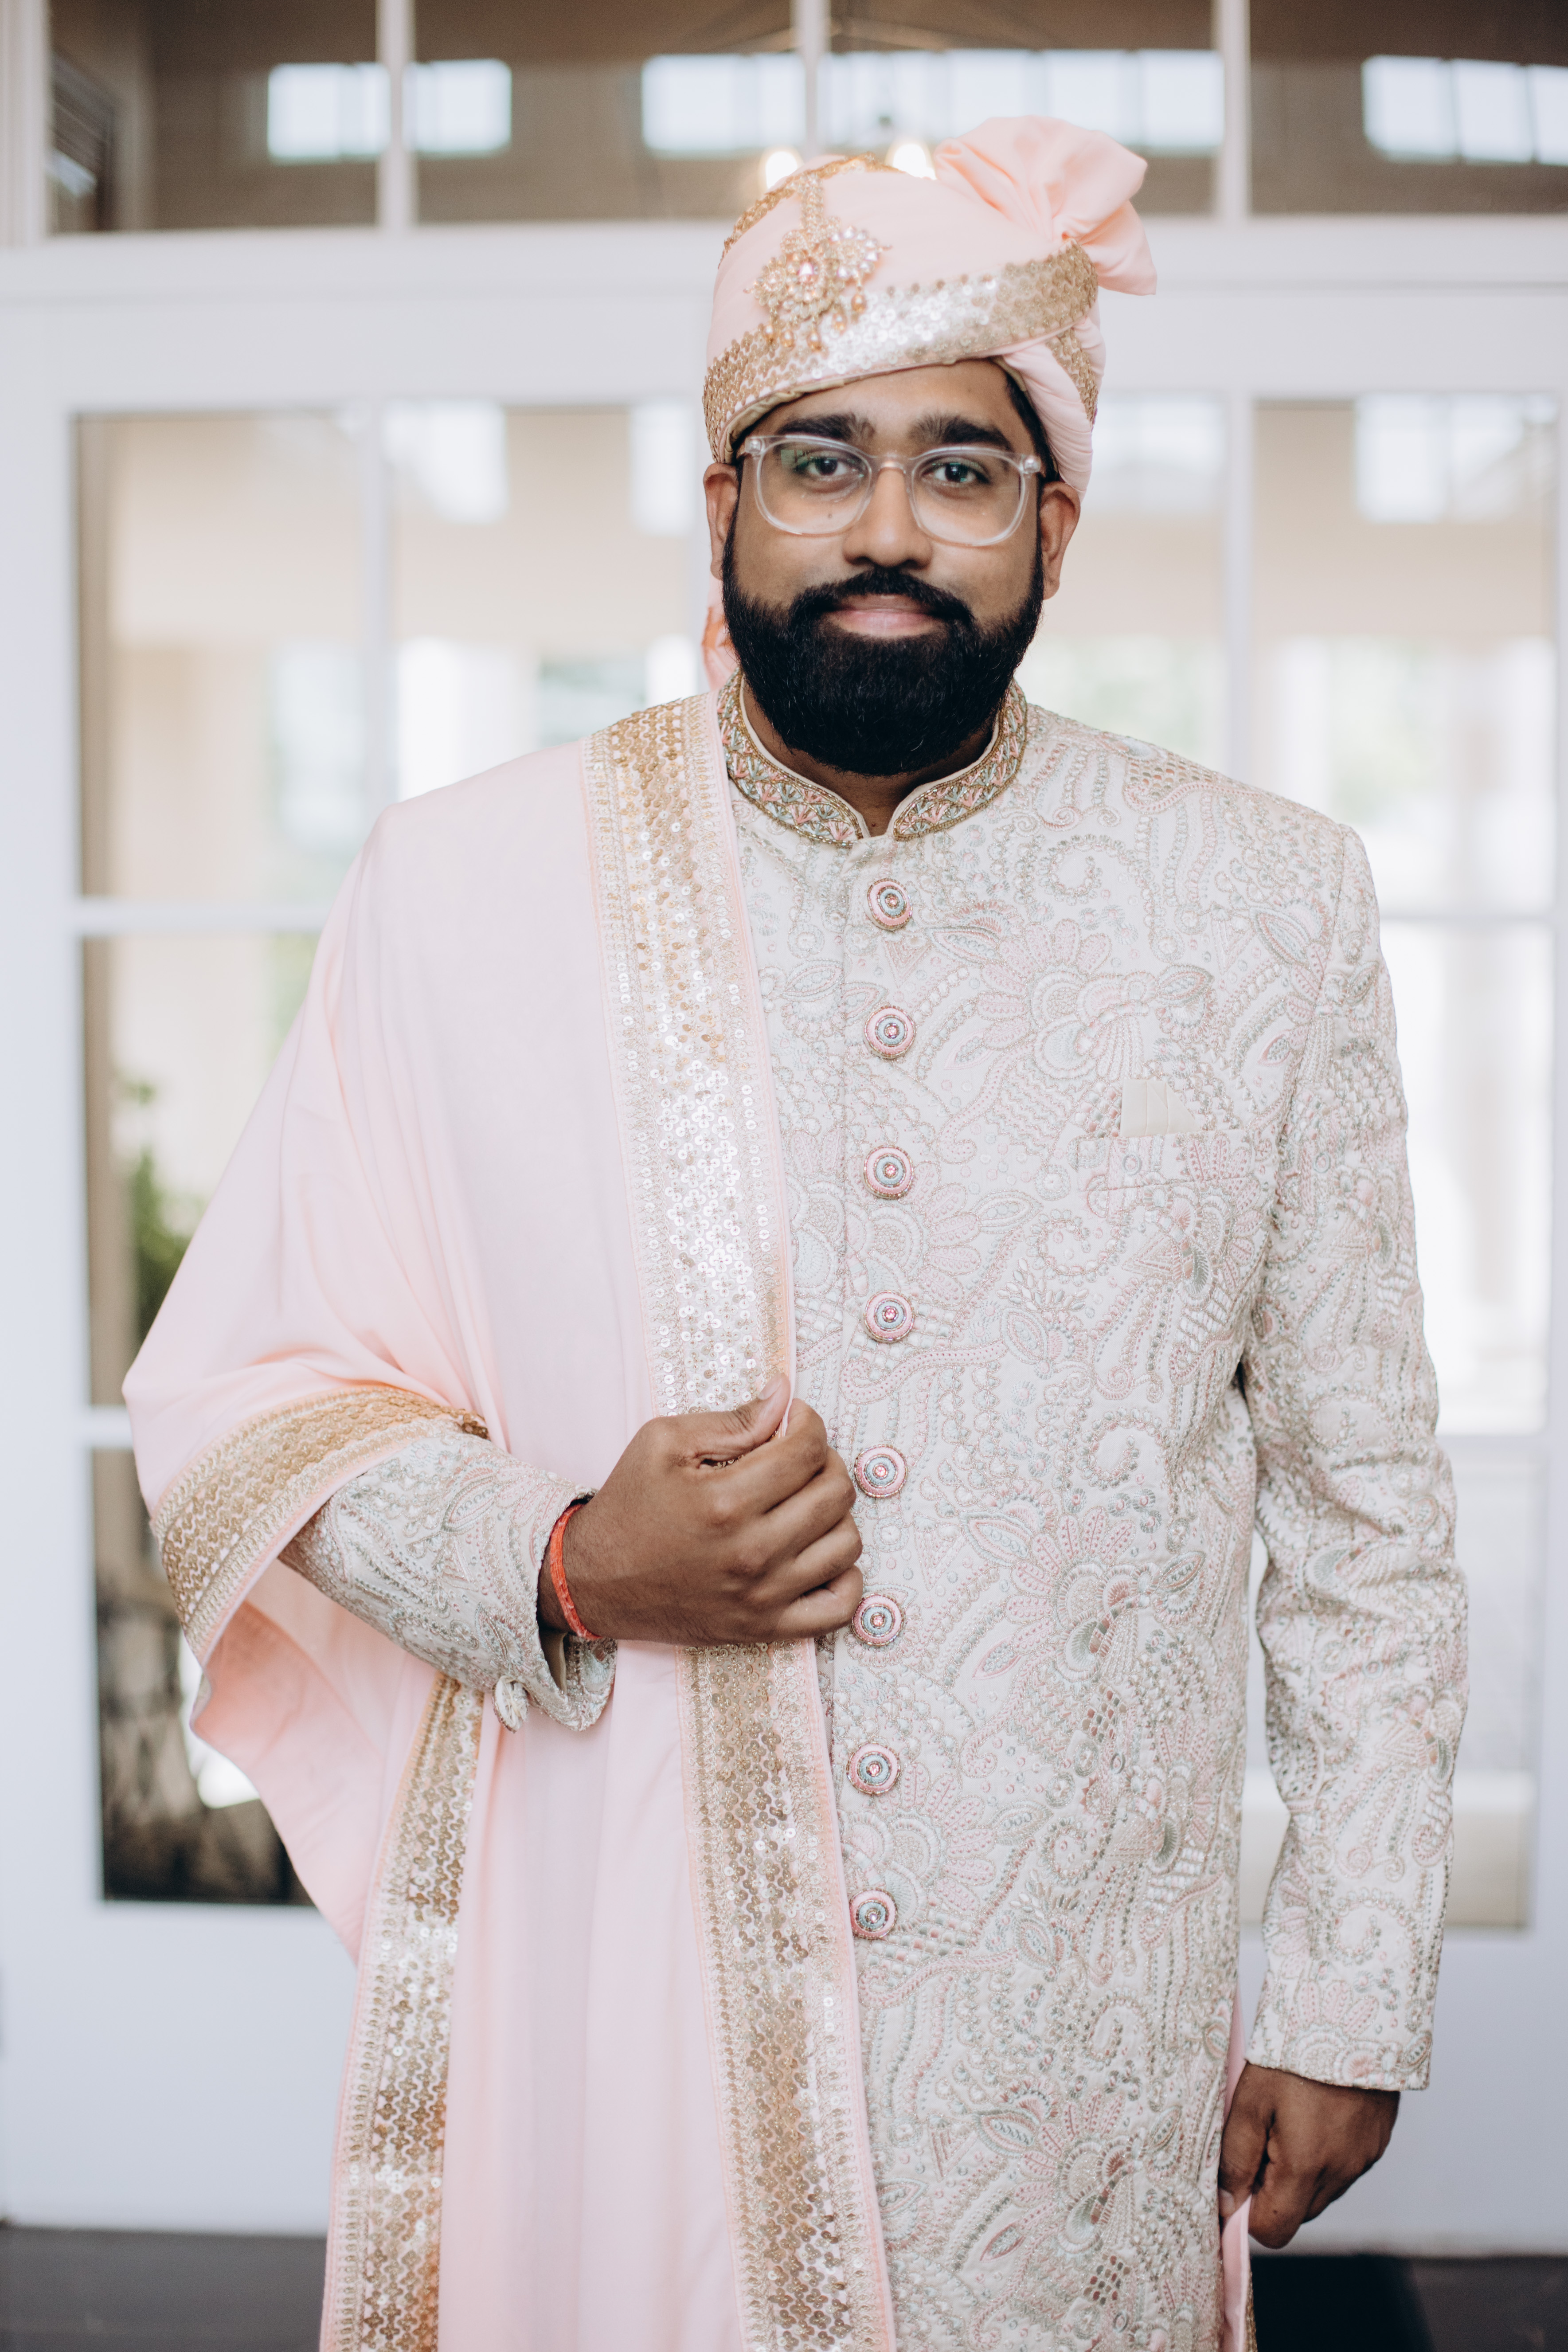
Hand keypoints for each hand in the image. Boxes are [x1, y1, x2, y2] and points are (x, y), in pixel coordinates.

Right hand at [538, 1377, 862, 1646]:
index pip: (808, 1449)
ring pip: (847, 1544)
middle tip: (798, 1458)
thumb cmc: (629, 1506)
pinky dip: (845, 1578)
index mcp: (725, 1501)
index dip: (808, 1422)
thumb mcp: (663, 1443)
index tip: (792, 1421)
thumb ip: (732, 1420)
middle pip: (836, 1493)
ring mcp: (762, 1597)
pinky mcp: (765, 1628)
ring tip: (804, 1503)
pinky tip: (818, 1553)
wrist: (595, 1581)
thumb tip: (785, 1396)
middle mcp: (751, 1552)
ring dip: (835, 1514)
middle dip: (826, 1462)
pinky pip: (839, 1608)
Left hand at [1218, 2061, 1398, 2247]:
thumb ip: (1236, 2158)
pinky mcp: (1375, 2144)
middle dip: (1272, 2190)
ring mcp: (1362, 2160)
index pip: (1273, 2230)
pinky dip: (1323, 2156)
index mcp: (1306, 2167)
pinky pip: (1342, 2169)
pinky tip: (1315, 2114)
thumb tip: (1226, 2204)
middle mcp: (1340, 2173)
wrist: (1350, 2016)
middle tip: (1262, 2137)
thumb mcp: (1251, 2100)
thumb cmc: (1294, 2054)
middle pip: (1297, 2213)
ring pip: (1320, 2192)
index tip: (1239, 2177)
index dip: (1247, 2212)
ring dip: (1299, 2173)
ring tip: (1289, 2120)